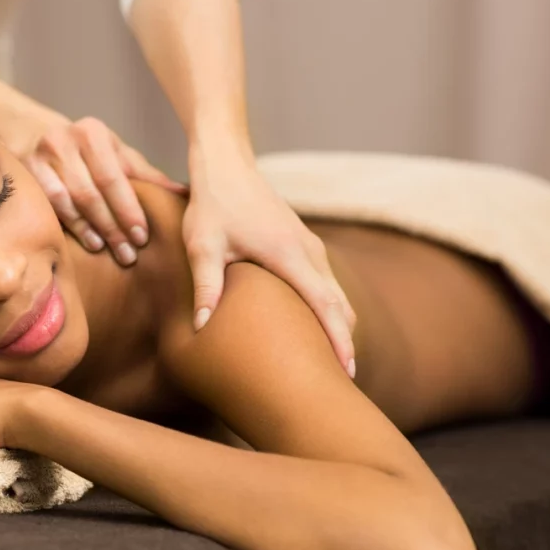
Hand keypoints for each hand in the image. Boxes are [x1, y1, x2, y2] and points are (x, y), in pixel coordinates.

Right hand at [20, 115, 187, 264]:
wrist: (38, 139)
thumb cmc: (88, 155)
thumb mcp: (117, 158)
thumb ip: (146, 176)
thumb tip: (184, 193)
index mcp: (93, 133)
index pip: (114, 178)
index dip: (129, 210)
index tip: (143, 237)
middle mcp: (64, 139)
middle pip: (92, 193)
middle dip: (113, 226)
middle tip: (129, 253)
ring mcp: (41, 157)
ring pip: (69, 201)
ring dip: (91, 229)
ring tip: (108, 250)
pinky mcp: (25, 173)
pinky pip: (49, 205)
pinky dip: (69, 225)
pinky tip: (86, 241)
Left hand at [184, 141, 356, 375]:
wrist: (227, 165)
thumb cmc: (211, 204)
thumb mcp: (202, 244)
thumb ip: (205, 284)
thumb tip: (201, 325)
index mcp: (289, 254)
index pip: (324, 304)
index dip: (338, 340)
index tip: (348, 371)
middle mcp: (308, 250)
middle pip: (339, 304)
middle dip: (344, 342)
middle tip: (342, 384)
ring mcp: (310, 245)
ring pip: (336, 294)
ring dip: (338, 326)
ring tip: (332, 365)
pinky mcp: (304, 244)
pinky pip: (326, 283)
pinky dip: (329, 308)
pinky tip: (317, 330)